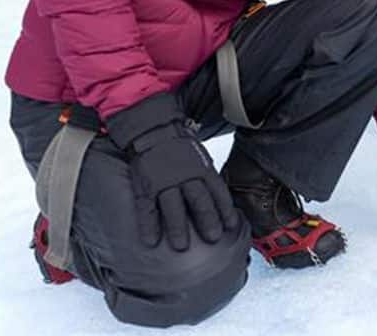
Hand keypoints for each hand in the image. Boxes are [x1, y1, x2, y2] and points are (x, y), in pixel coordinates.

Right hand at [107, 93, 239, 250]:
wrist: (154, 130)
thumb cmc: (181, 149)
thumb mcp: (201, 159)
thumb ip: (208, 179)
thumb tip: (220, 203)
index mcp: (203, 169)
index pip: (218, 192)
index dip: (225, 209)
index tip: (231, 226)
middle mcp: (185, 175)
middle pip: (198, 200)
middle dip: (207, 220)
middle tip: (212, 239)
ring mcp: (164, 181)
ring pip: (172, 207)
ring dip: (177, 228)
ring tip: (181, 247)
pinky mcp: (145, 185)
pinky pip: (146, 208)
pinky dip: (148, 225)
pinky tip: (150, 241)